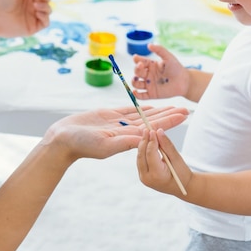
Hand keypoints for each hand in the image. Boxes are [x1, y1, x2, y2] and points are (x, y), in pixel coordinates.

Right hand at [43, 105, 188, 161]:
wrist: (63, 139)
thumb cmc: (82, 144)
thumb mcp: (104, 144)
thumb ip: (124, 141)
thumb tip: (145, 138)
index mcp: (128, 138)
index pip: (154, 129)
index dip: (170, 121)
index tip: (184, 115)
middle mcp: (126, 131)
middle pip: (153, 121)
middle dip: (170, 115)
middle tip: (187, 109)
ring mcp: (118, 123)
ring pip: (143, 115)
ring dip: (159, 111)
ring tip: (173, 106)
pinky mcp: (109, 116)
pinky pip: (129, 111)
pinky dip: (141, 108)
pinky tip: (151, 107)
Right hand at [131, 44, 188, 99]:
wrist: (184, 81)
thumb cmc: (176, 68)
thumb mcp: (168, 57)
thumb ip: (160, 50)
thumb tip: (148, 44)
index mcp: (150, 66)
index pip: (140, 62)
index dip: (137, 60)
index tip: (136, 58)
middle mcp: (148, 75)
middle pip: (137, 72)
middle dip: (136, 69)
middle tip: (140, 66)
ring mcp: (149, 85)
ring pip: (136, 83)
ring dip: (134, 81)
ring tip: (136, 79)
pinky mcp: (152, 94)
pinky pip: (141, 96)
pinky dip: (136, 95)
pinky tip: (135, 92)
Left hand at [137, 128, 191, 196]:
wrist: (183, 188)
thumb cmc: (182, 175)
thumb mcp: (177, 158)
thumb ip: (167, 145)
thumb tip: (159, 131)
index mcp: (157, 175)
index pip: (150, 154)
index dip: (151, 141)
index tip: (153, 130)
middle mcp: (147, 178)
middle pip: (142, 155)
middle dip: (144, 141)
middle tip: (147, 129)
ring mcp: (143, 178)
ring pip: (139, 157)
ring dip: (143, 145)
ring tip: (147, 134)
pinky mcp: (143, 176)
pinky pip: (141, 160)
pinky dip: (143, 151)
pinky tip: (147, 142)